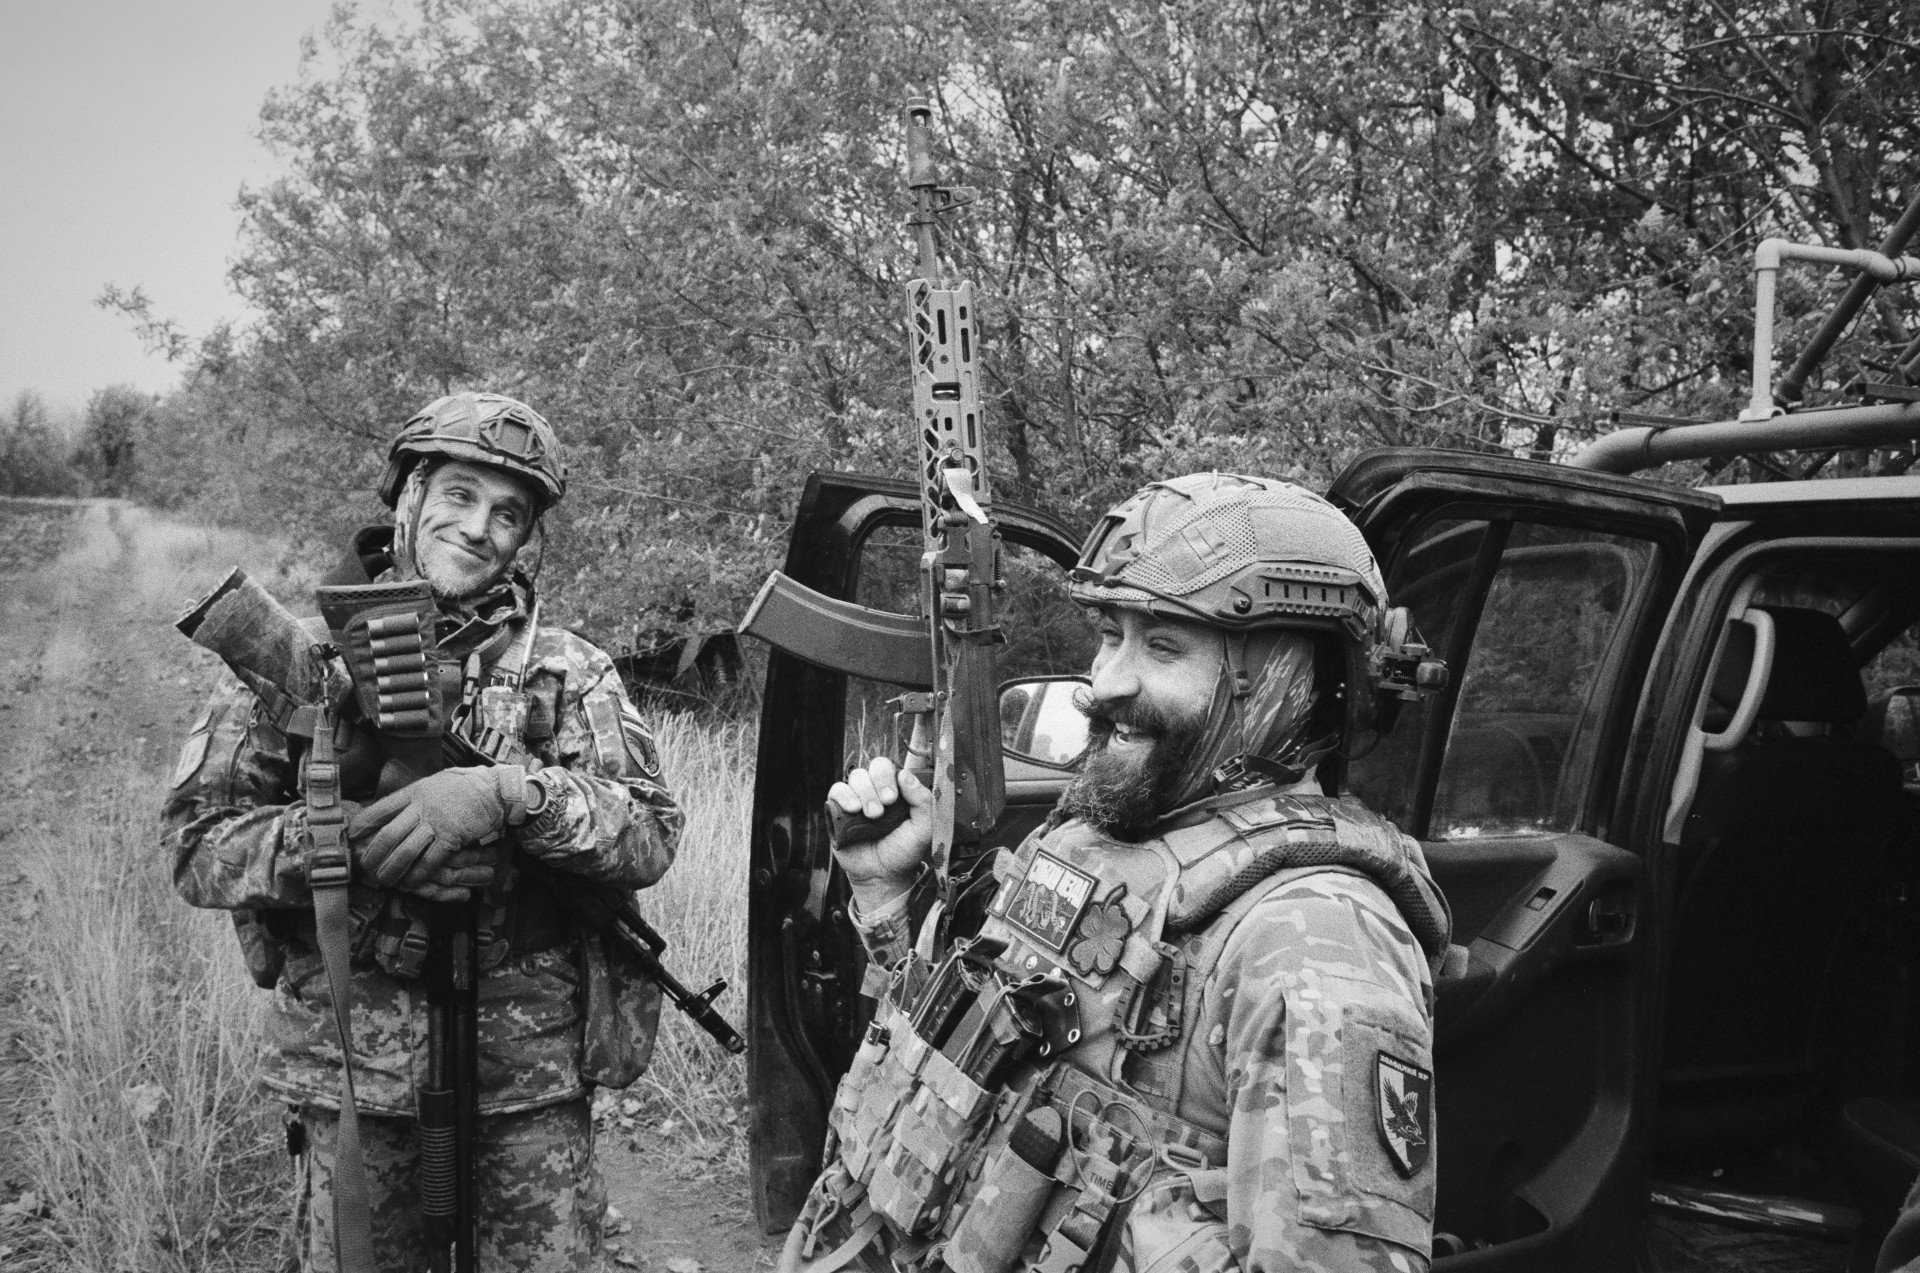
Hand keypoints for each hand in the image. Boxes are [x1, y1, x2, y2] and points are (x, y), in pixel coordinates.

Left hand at [347, 766, 525, 896]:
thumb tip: (395, 808)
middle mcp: (420, 808)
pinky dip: (418, 874)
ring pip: (404, 850)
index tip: (353, 838)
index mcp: (413, 792)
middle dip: (372, 855)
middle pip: (386, 835)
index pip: (378, 809)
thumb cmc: (464, 786)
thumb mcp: (433, 783)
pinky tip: (412, 882)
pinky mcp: (451, 837)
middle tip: (366, 868)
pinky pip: (429, 860)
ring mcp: (435, 823)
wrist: (494, 788)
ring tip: (385, 880)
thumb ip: (414, 796)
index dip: (362, 826)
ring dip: (392, 869)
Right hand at [825, 756, 933, 914]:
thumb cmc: (903, 851)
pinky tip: (853, 810)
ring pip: (856, 777)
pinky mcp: (838, 811)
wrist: (882, 876)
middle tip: (885, 806)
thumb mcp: (923, 827)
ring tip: (872, 816)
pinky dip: (844, 796)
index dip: (890, 776)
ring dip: (865, 793)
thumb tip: (905, 774)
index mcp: (896, 790)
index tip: (893, 798)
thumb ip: (923, 800)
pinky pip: (836, 790)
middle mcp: (876, 791)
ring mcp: (857, 799)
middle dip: (879, 782)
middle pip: (873, 767)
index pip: (891, 768)